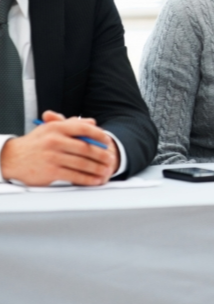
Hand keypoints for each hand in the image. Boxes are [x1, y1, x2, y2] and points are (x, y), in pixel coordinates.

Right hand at [0, 110, 117, 185]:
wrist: (12, 158)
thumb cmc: (35, 143)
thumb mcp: (51, 128)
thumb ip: (72, 124)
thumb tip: (93, 123)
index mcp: (56, 128)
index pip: (83, 128)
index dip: (98, 134)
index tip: (107, 140)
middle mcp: (55, 141)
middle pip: (86, 148)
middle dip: (102, 154)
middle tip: (111, 158)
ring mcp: (53, 157)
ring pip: (82, 163)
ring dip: (98, 168)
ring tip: (107, 170)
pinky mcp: (51, 171)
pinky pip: (74, 176)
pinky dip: (88, 179)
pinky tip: (95, 180)